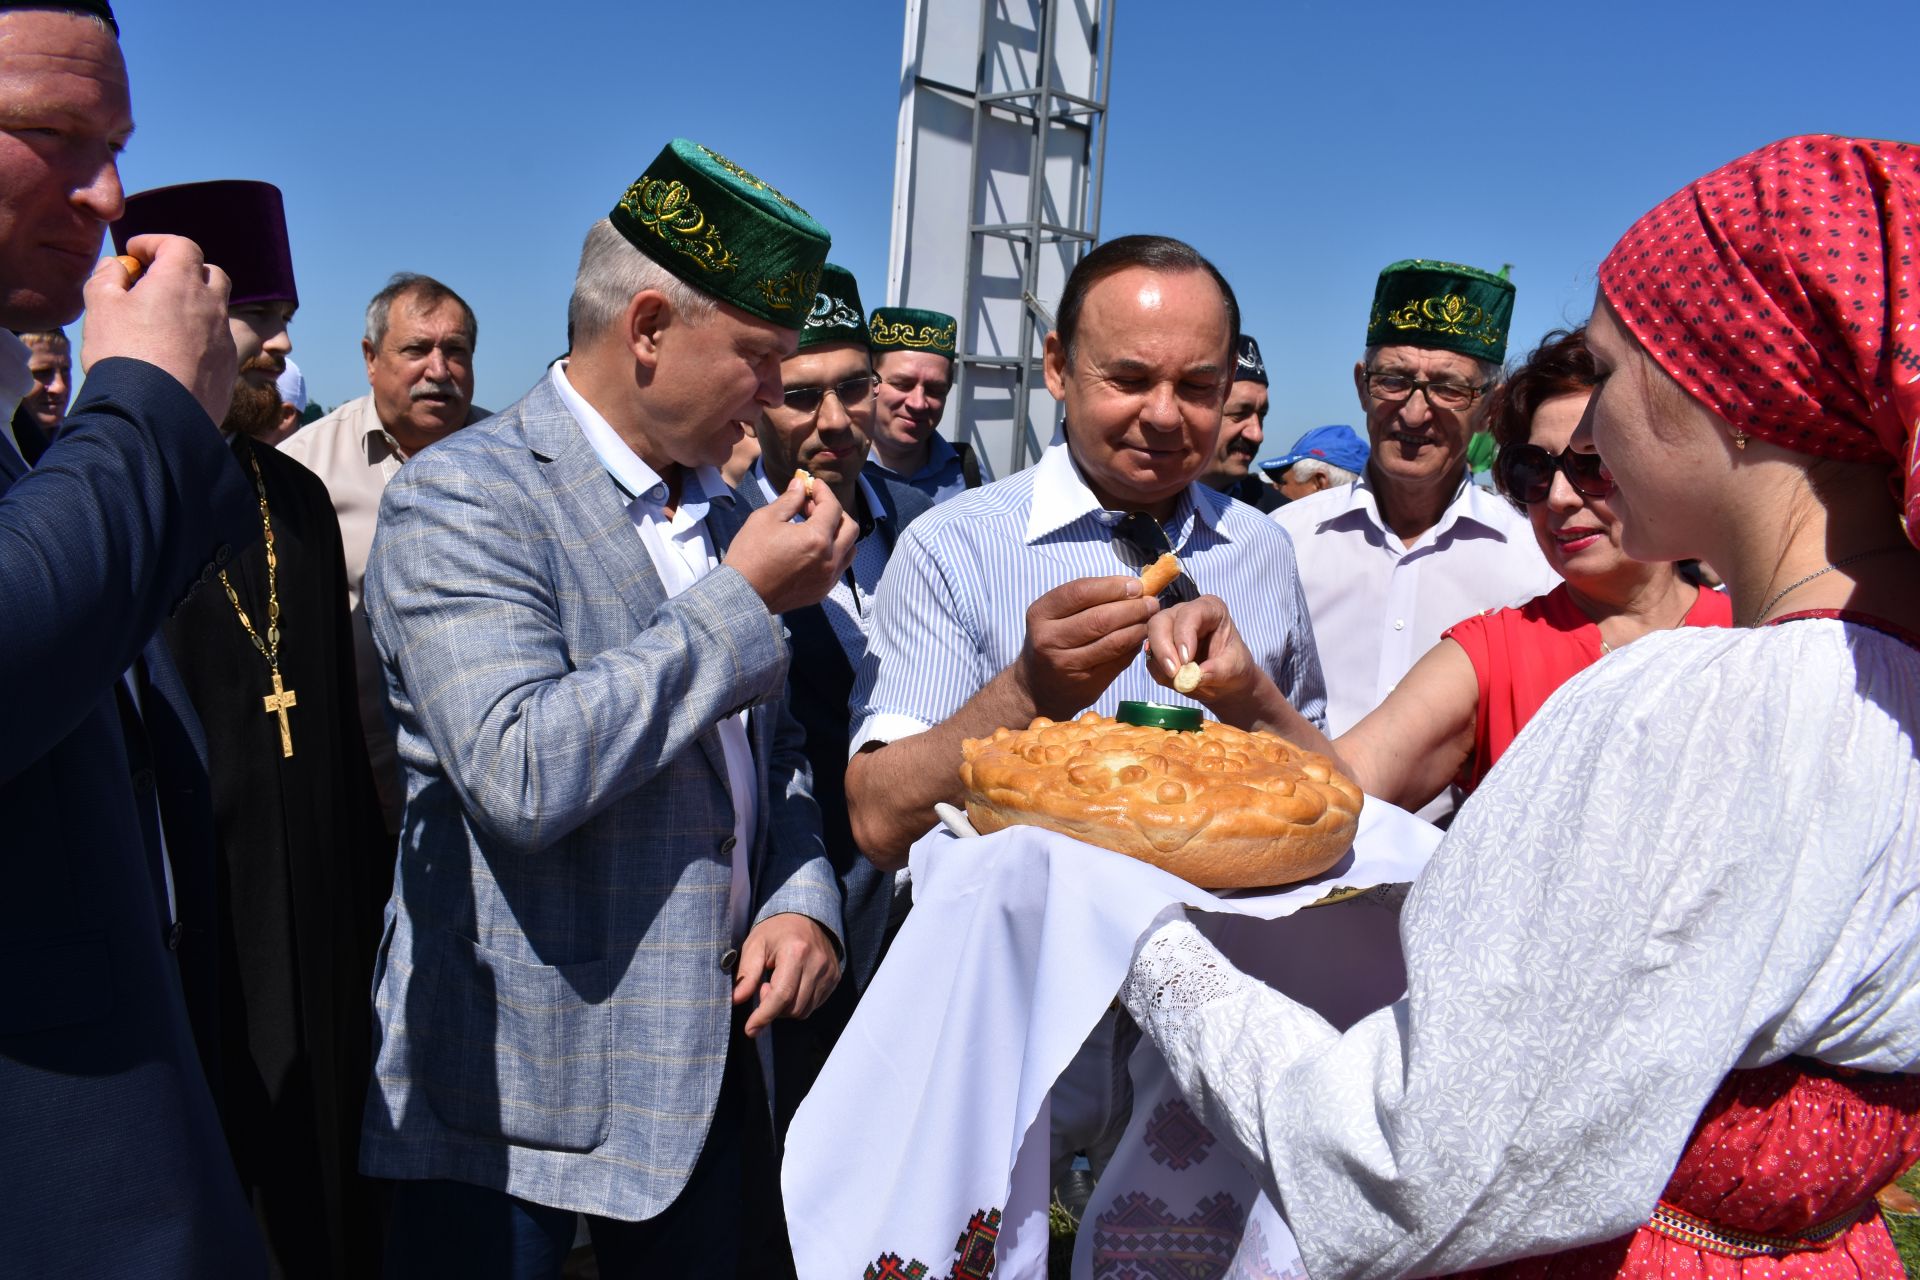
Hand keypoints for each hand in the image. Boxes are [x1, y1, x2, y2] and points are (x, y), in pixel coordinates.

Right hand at [79, 234, 236, 426]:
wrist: (153, 413)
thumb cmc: (123, 353)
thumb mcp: (100, 306)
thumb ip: (108, 277)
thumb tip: (117, 267)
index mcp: (182, 281)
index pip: (180, 245)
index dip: (155, 243)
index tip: (135, 253)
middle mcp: (212, 305)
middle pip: (209, 273)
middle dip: (185, 271)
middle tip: (156, 284)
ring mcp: (225, 338)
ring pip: (217, 310)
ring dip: (195, 306)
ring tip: (165, 320)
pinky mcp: (229, 368)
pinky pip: (218, 343)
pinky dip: (201, 339)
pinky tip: (176, 354)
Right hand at [724, 473, 858, 613]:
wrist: (743, 594)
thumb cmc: (750, 554)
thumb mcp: (766, 519)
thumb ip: (789, 500)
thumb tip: (801, 485)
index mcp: (817, 539)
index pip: (833, 507)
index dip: (823, 492)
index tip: (813, 485)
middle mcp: (830, 560)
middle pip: (849, 527)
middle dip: (834, 512)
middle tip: (812, 506)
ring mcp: (828, 578)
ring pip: (849, 549)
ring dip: (837, 533)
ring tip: (814, 528)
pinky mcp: (822, 591)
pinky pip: (839, 567)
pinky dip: (833, 553)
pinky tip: (812, 548)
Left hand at [734, 912, 840, 1035]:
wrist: (806, 914)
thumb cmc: (776, 930)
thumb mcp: (755, 945)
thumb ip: (747, 974)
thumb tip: (737, 1000)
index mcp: (796, 952)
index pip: (781, 995)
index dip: (764, 1016)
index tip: (750, 1029)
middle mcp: (817, 964)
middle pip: (793, 1008)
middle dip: (774, 1009)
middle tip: (765, 987)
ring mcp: (829, 972)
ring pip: (805, 1010)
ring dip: (786, 1008)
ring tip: (779, 985)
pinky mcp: (835, 977)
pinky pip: (815, 1004)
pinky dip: (799, 1003)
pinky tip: (792, 986)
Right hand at [1014, 576, 1159, 720]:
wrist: (1037, 687)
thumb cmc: (1054, 640)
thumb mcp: (1056, 615)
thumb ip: (1088, 599)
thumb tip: (1133, 587)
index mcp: (1040, 614)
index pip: (1080, 592)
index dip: (1112, 587)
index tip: (1135, 585)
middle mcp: (1049, 640)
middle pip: (1100, 618)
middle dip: (1132, 608)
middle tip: (1151, 603)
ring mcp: (1067, 665)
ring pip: (1113, 642)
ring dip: (1138, 628)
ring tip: (1150, 619)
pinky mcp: (1085, 685)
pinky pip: (1119, 661)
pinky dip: (1134, 647)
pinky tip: (1140, 638)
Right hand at [1145, 596, 1273, 717]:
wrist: (1226, 682)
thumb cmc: (1234, 666)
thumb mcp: (1235, 669)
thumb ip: (1218, 671)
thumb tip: (1194, 677)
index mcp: (1209, 609)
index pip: (1190, 613)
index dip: (1184, 635)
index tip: (1186, 660)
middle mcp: (1184, 614)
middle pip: (1161, 622)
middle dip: (1163, 648)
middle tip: (1174, 674)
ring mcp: (1169, 629)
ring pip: (1151, 638)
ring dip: (1161, 663)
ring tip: (1180, 681)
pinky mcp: (1159, 647)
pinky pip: (1150, 658)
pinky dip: (1160, 673)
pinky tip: (1177, 680)